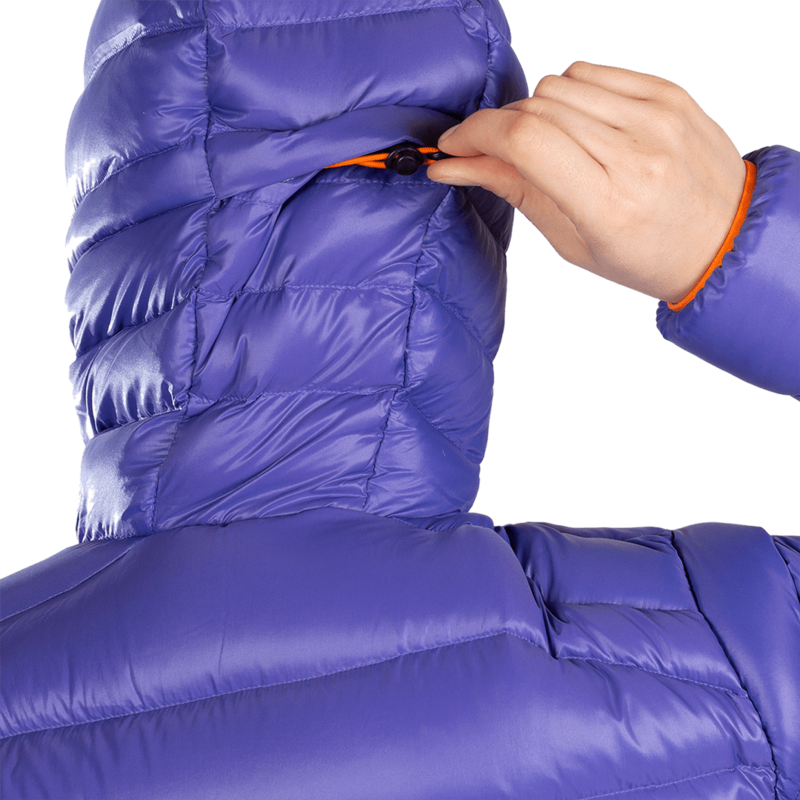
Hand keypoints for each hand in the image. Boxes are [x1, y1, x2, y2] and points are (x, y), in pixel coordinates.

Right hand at [425, 62, 747, 303]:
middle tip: (493, 154)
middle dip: (499, 128)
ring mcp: (656, 116)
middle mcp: (635, 152)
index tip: (453, 145)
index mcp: (608, 203)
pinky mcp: (667, 92)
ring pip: (557, 84)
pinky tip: (577, 125)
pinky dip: (569, 94)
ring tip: (547, 146)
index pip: (524, 140)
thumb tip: (456, 164)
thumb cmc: (648, 253)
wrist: (723, 237)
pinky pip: (591, 72)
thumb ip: (514, 191)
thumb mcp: (572, 241)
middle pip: (535, 108)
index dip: (476, 134)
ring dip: (534, 112)